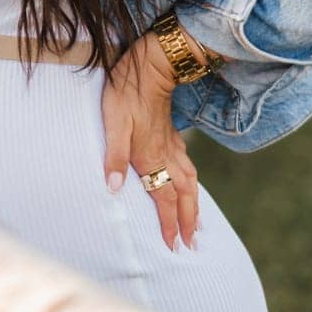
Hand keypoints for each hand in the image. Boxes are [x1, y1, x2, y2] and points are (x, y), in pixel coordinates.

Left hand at [101, 31, 199, 251]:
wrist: (151, 65)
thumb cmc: (126, 92)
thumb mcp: (113, 123)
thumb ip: (114, 157)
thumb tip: (113, 189)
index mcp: (151, 157)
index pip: (163, 198)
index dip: (168, 223)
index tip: (174, 246)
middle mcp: (167, 155)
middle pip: (183, 195)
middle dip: (188, 221)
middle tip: (192, 244)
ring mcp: (172, 145)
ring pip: (190, 182)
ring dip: (194, 206)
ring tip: (198, 224)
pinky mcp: (172, 135)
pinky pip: (188, 167)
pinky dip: (191, 184)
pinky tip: (189, 185)